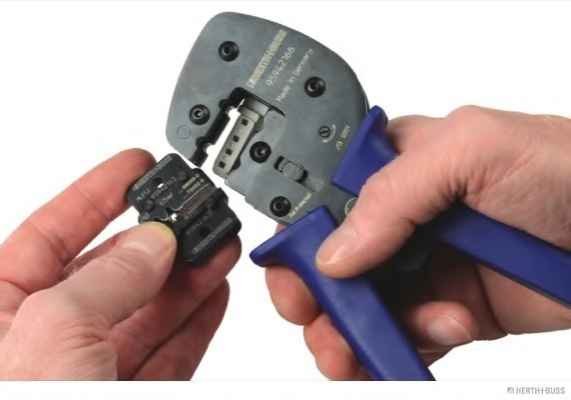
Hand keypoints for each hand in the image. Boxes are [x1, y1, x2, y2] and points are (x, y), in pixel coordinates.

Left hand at [0, 149, 239, 379]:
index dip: (94, 194)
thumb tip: (153, 241)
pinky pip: (170, 351)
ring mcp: (90, 372)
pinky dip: (196, 321)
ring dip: (189, 276)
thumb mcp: (55, 330)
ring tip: (217, 243)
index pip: (48, 233)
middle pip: (111, 271)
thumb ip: (108, 278)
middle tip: (190, 210)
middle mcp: (44, 340)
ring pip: (147, 311)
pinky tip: (214, 293)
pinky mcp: (131, 395)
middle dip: (157, 238)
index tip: (134, 167)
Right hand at [265, 106, 570, 378]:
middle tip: (319, 316)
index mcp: (395, 166)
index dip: (298, 235)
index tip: (292, 268)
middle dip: (315, 294)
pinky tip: (442, 330)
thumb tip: (335, 252)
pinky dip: (406, 345)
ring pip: (361, 305)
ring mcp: (422, 263)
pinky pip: (405, 333)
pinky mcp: (448, 305)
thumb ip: (392, 193)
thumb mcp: (472, 149)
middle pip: (330, 260)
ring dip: (357, 329)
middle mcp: (401, 216)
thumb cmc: (565, 169)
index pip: (322, 199)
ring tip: (373, 340)